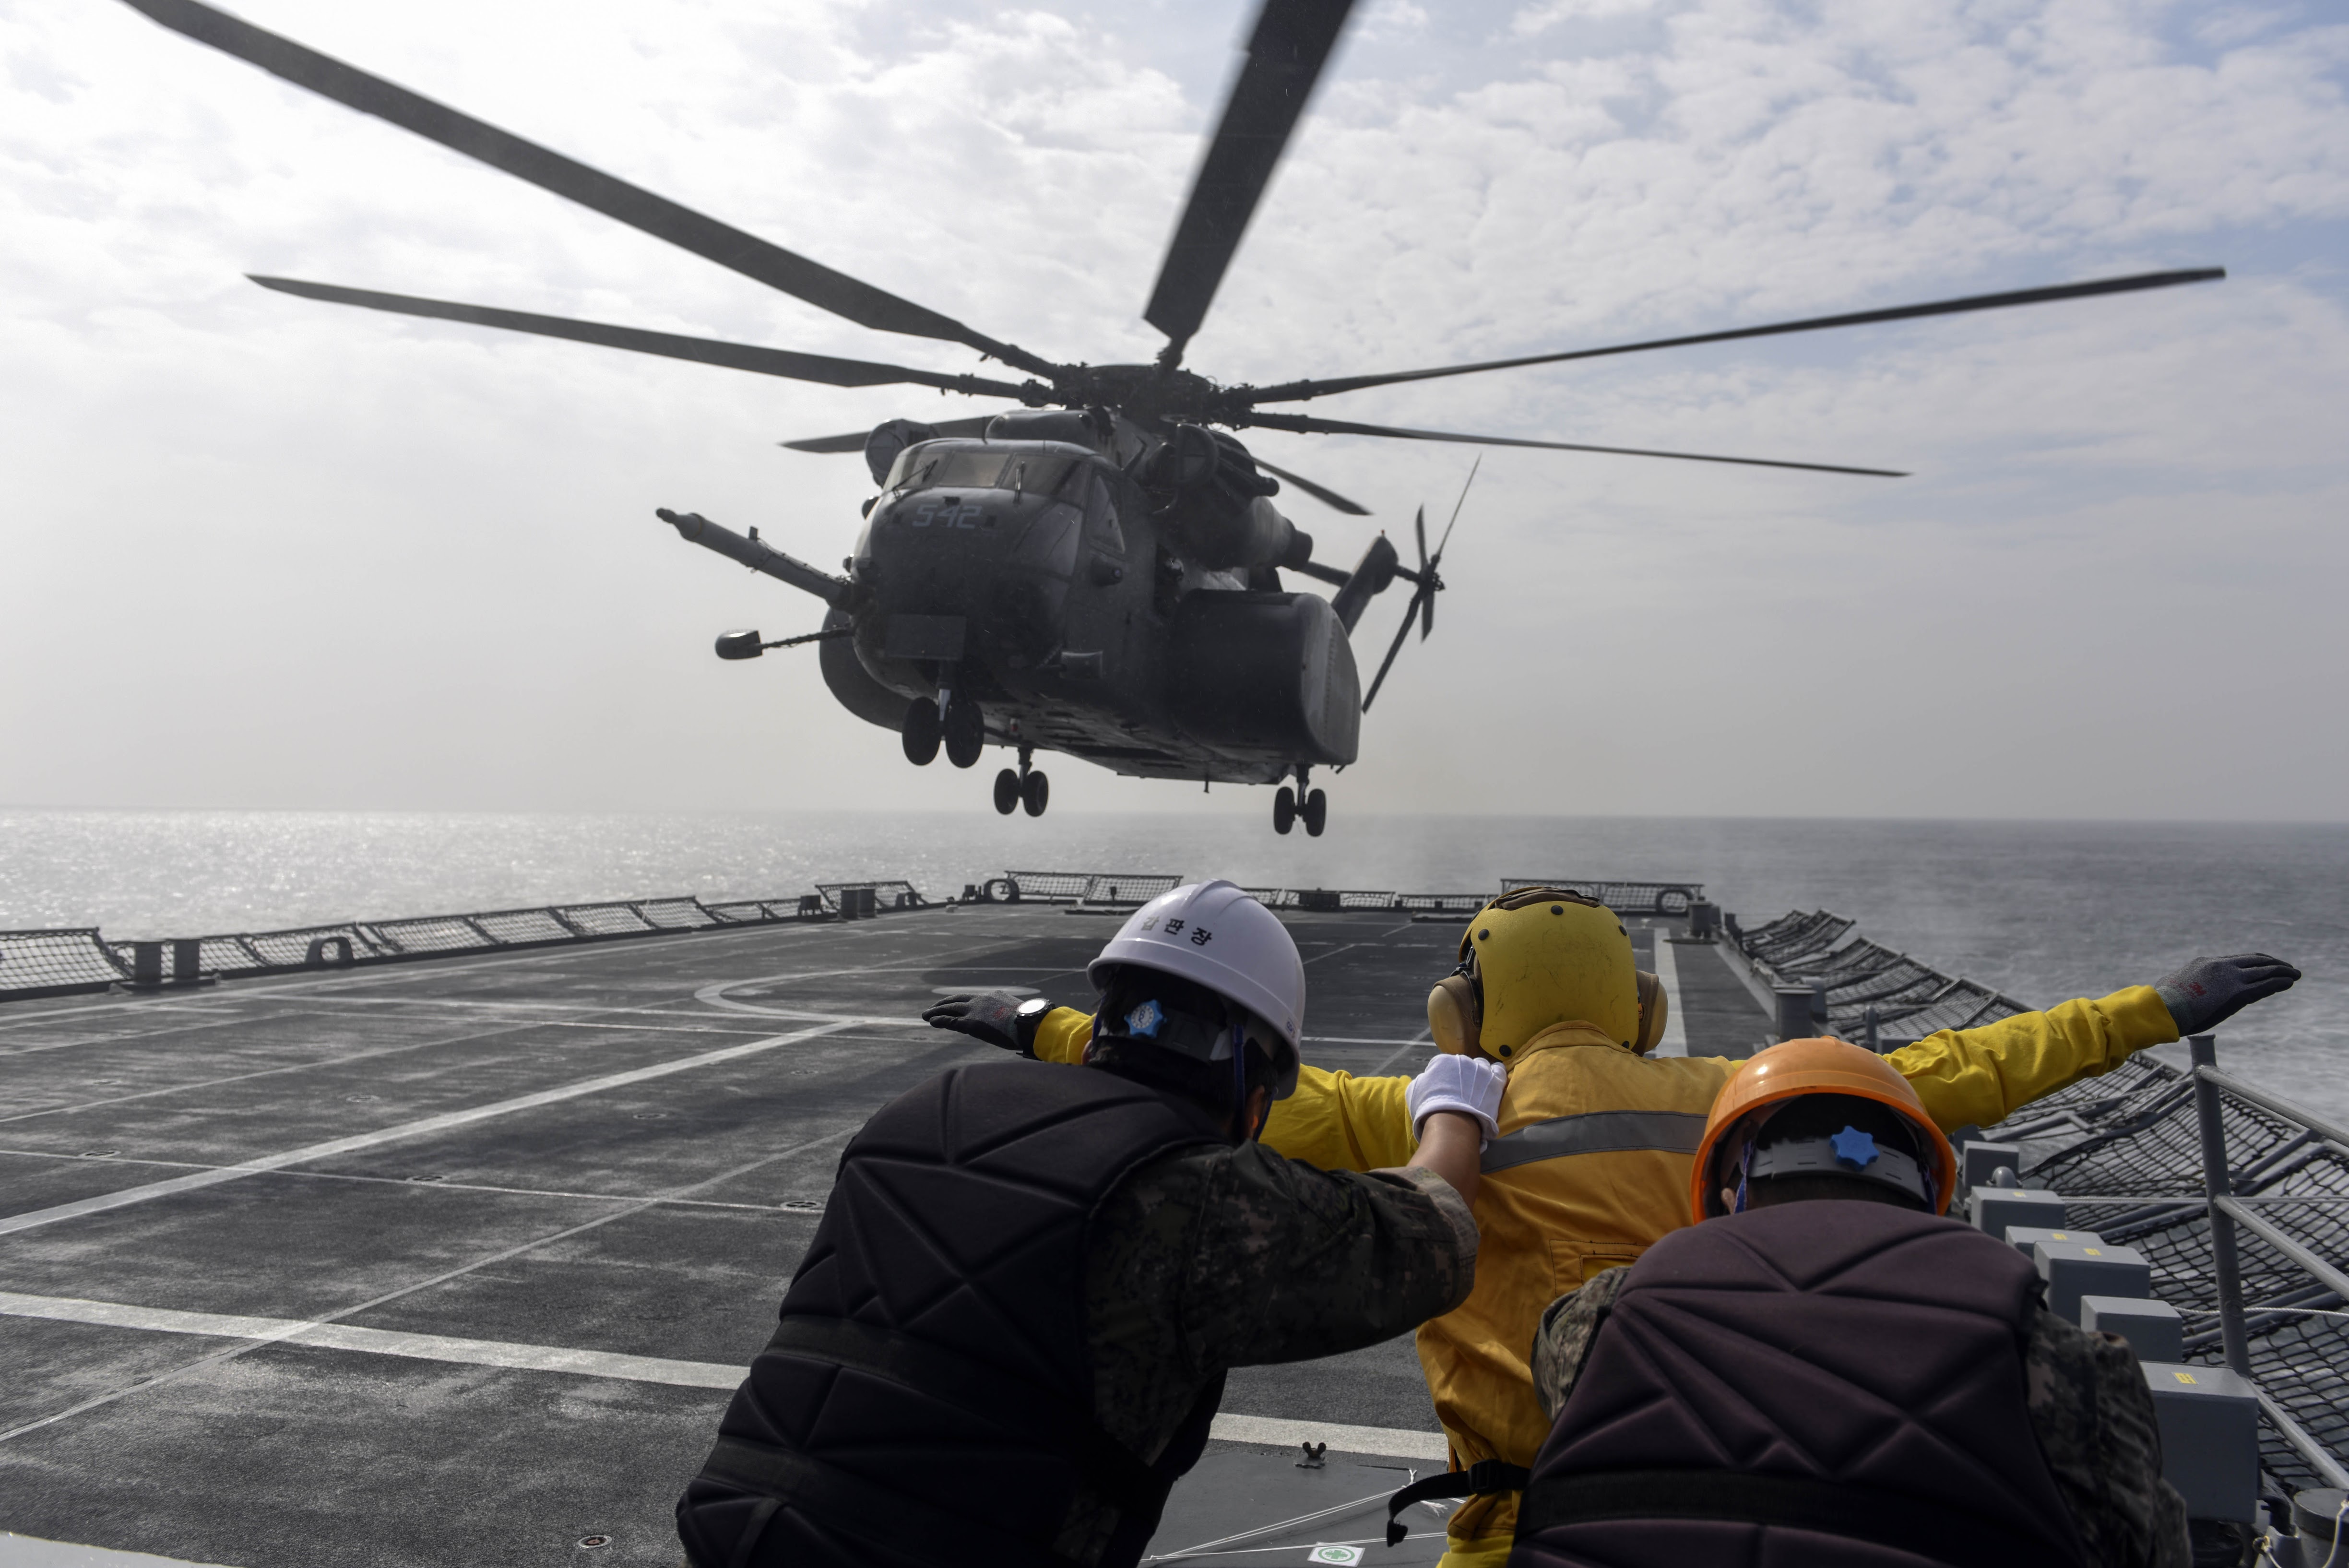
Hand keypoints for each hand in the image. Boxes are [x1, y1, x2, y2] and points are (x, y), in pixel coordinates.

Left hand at [922, 992, 1047, 1053]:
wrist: (1029, 1023)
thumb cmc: (1030, 1023)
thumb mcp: (1019, 1016)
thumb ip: (1011, 1017)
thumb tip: (1017, 1025)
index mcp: (994, 997)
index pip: (972, 999)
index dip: (960, 1002)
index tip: (953, 1005)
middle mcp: (982, 1000)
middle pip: (958, 1000)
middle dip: (944, 1004)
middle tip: (934, 1007)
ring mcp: (975, 1010)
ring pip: (950, 1009)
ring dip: (936, 1011)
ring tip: (925, 1014)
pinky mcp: (970, 1023)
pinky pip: (951, 1021)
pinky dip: (940, 1020)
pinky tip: (931, 1021)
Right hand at [1406, 1053, 1507, 1146]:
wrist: (1452, 1124)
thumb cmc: (1429, 1109)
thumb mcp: (1414, 1091)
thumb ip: (1423, 1080)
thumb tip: (1427, 1079)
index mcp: (1443, 1061)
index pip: (1443, 1064)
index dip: (1442, 1077)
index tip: (1443, 1089)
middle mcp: (1463, 1060)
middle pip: (1463, 1064)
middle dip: (1461, 1074)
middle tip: (1459, 1091)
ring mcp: (1481, 1070)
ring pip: (1482, 1065)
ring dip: (1478, 1073)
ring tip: (1476, 1088)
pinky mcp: (1495, 1081)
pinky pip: (1499, 1071)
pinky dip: (1495, 1074)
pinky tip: (1491, 1082)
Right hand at [2151, 954, 2301, 1035]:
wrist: (2163, 1008)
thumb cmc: (2163, 1002)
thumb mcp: (2175, 985)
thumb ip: (2188, 985)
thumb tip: (2180, 991)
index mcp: (2206, 963)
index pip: (2238, 960)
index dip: (2255, 962)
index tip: (2265, 965)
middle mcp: (2221, 966)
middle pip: (2255, 960)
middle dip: (2274, 963)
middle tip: (2287, 967)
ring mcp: (2230, 978)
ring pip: (2264, 971)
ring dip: (2282, 972)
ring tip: (2294, 974)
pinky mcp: (2237, 994)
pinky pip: (2265, 985)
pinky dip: (2279, 982)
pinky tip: (2289, 982)